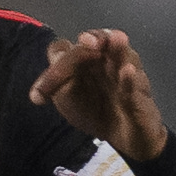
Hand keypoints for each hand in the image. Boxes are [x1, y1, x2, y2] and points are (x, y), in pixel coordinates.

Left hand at [31, 28, 168, 166]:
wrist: (125, 135)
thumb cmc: (95, 112)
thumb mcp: (68, 102)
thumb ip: (55, 91)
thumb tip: (36, 94)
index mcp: (81, 61)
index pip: (65, 50)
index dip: (56, 64)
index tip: (44, 93)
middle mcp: (103, 60)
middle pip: (94, 42)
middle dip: (85, 46)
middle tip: (84, 43)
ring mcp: (123, 73)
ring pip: (121, 54)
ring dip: (115, 46)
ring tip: (107, 41)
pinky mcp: (139, 93)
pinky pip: (135, 84)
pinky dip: (130, 77)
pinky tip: (127, 71)